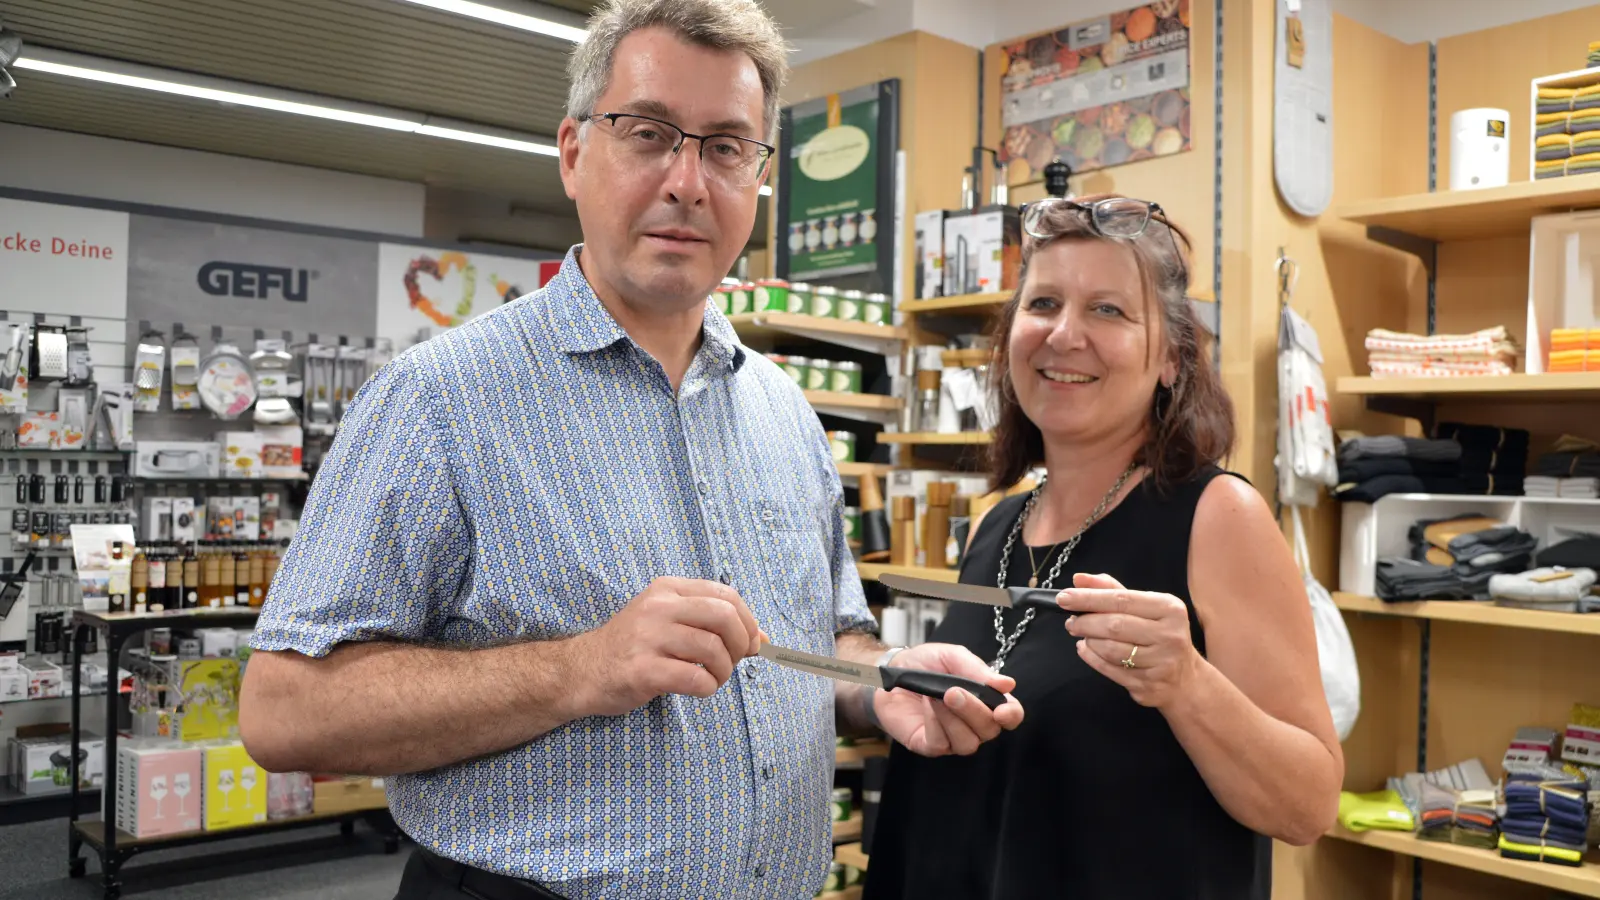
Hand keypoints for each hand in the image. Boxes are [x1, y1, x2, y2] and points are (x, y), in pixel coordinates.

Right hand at [572, 577, 764, 716]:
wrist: (581, 671)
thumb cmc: (633, 647)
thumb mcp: (668, 621)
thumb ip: (711, 624)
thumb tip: (762, 640)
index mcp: (667, 590)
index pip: (725, 594)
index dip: (748, 620)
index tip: (751, 642)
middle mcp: (658, 608)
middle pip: (724, 617)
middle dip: (741, 643)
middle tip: (735, 661)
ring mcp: (648, 638)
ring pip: (713, 650)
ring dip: (725, 671)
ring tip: (714, 678)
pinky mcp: (642, 671)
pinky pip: (695, 678)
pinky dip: (708, 688)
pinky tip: (699, 689)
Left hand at [871, 642, 1023, 756]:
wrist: (889, 671)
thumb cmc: (925, 664)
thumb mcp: (952, 656)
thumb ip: (977, 670)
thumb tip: (1007, 684)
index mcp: (986, 701)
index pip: (1010, 715)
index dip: (1011, 715)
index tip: (1002, 710)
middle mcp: (973, 724)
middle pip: (989, 730)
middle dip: (973, 711)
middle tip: (953, 692)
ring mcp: (952, 738)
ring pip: (967, 743)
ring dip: (952, 718)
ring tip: (936, 696)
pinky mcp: (930, 745)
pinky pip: (940, 743)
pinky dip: (934, 722)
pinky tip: (926, 704)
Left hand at [1059, 572, 1200, 708]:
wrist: (1185, 679)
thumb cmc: (1160, 635)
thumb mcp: (1146, 608)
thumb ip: (1112, 590)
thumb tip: (1079, 579)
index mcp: (1169, 608)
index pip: (1122, 599)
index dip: (1089, 598)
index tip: (1064, 597)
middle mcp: (1169, 635)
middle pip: (1114, 625)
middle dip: (1086, 621)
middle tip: (1071, 621)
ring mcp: (1160, 663)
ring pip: (1110, 649)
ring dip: (1089, 641)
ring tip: (1083, 635)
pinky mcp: (1147, 685)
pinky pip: (1109, 669)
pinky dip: (1091, 658)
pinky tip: (1086, 649)